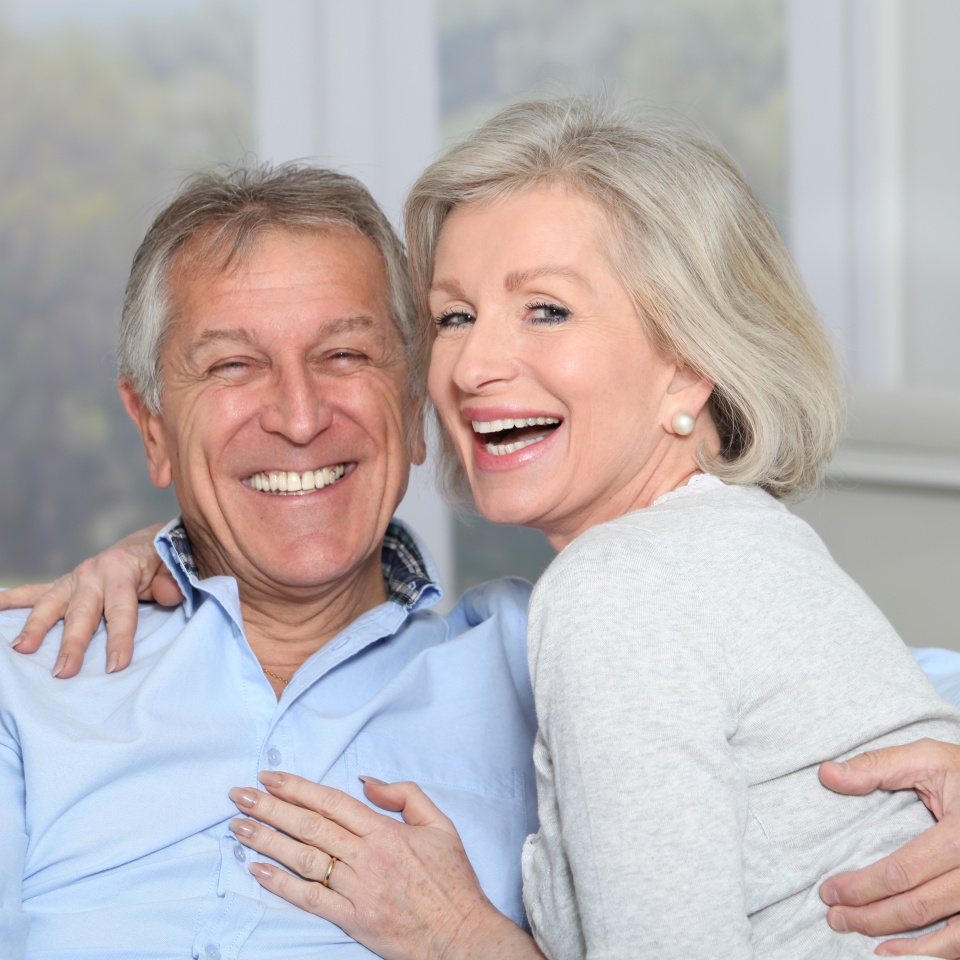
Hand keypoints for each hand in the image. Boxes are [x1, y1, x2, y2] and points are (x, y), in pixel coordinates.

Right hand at [2, 524, 181, 677]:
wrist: (151, 541)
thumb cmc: (164, 561)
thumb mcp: (176, 567)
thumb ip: (174, 582)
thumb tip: (167, 594)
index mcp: (121, 569)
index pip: (121, 611)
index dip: (120, 639)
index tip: (115, 666)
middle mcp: (92, 573)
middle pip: (81, 614)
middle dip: (72, 644)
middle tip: (63, 672)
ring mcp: (74, 579)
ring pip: (51, 605)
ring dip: (35, 627)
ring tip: (21, 649)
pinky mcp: (64, 585)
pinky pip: (35, 592)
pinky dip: (11, 599)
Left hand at [228, 771, 542, 959]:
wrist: (461, 935)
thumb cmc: (452, 881)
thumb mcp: (441, 825)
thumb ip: (405, 795)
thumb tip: (366, 782)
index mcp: (385, 831)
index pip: (331, 802)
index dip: (296, 788)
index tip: (268, 777)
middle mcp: (367, 857)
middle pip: (309, 826)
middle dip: (270, 808)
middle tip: (238, 795)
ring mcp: (358, 889)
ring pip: (304, 858)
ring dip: (267, 841)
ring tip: (238, 827)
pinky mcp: (353, 920)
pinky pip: (310, 899)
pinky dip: (282, 884)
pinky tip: (258, 870)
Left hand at [819, 739, 959, 956]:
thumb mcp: (927, 758)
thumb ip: (877, 766)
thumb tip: (827, 773)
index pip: (903, 871)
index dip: (862, 886)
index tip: (828, 891)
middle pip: (921, 905)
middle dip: (871, 916)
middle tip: (834, 917)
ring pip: (950, 936)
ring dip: (904, 945)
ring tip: (862, 941)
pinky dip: (937, 952)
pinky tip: (905, 953)